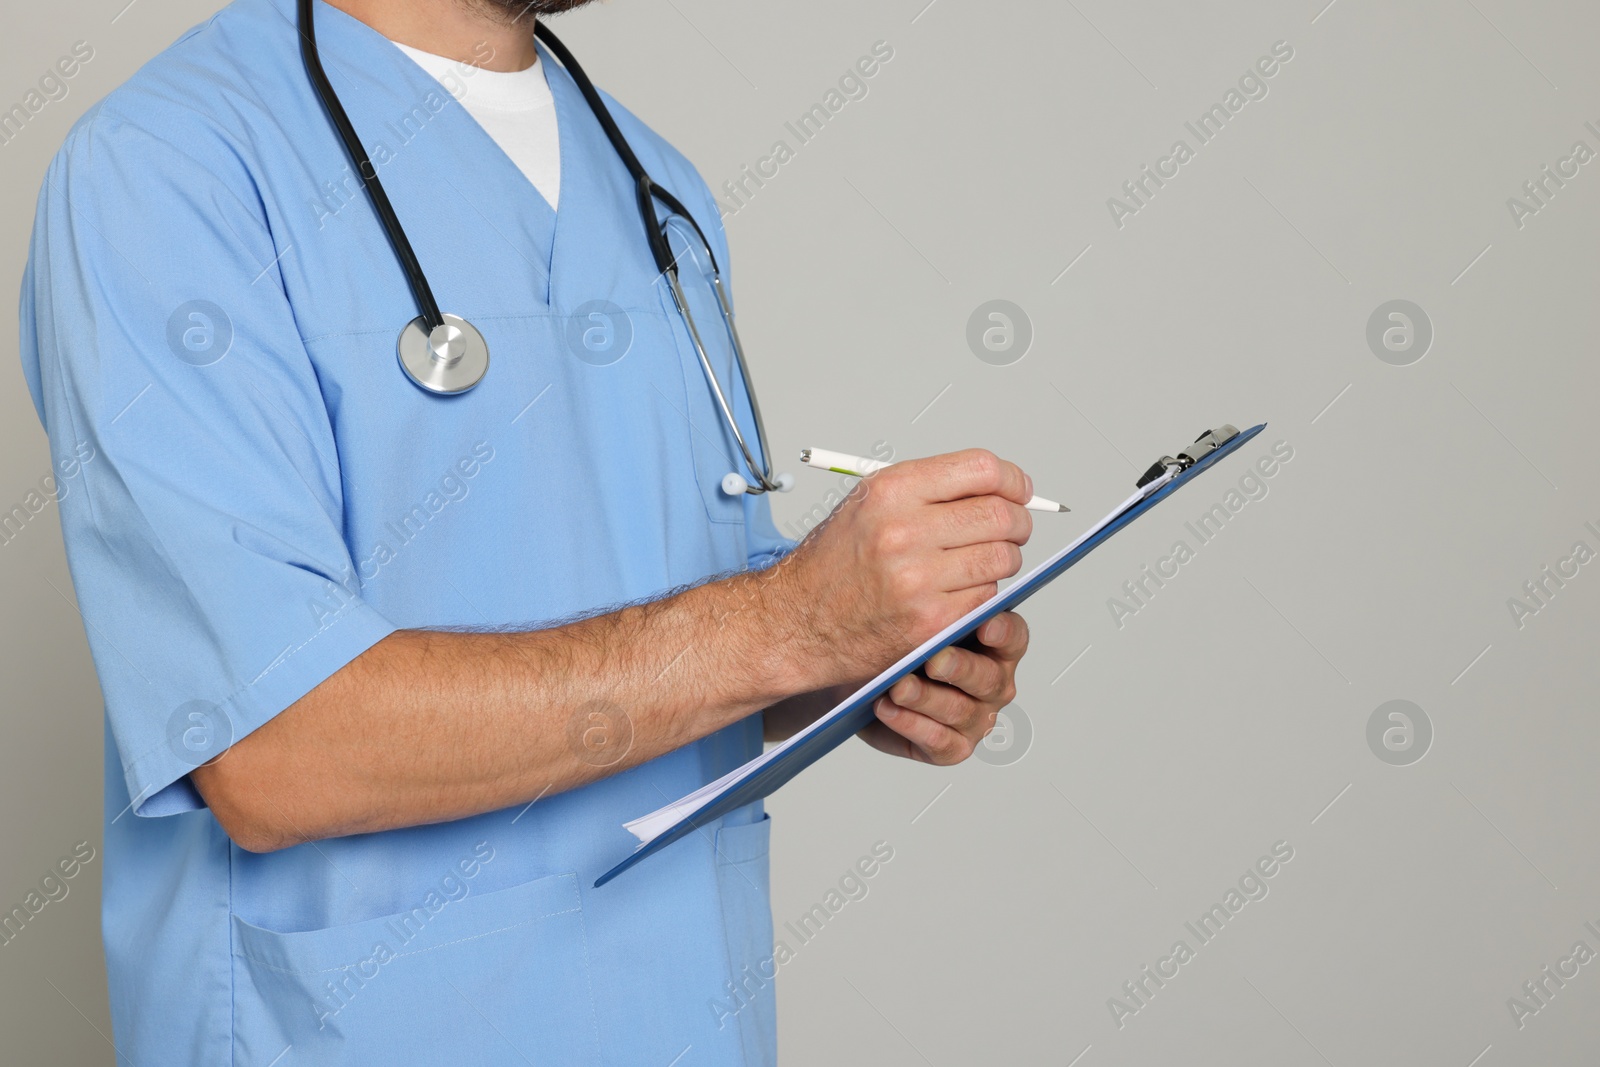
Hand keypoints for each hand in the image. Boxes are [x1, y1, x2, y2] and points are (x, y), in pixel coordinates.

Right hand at [771, 449, 1033, 687]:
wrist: (797, 620)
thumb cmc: (832, 564)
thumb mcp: (869, 503)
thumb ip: (930, 489)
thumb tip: (996, 486)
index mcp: (892, 492)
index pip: (982, 469)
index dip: (1012, 480)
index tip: (1018, 491)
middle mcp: (904, 531)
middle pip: (1000, 515)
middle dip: (1017, 522)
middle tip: (1013, 529)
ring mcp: (918, 580)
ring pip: (1002, 559)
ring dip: (1002, 560)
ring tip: (981, 562)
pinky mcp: (929, 621)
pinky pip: (986, 598)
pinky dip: (982, 594)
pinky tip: (957, 591)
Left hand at [857, 612, 1028, 763]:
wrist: (867, 683)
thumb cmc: (902, 646)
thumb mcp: (918, 618)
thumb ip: (938, 608)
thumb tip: (939, 590)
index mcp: (997, 647)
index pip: (1014, 637)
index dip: (1003, 632)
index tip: (984, 625)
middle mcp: (994, 684)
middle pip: (989, 678)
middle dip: (959, 668)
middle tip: (933, 660)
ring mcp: (977, 719)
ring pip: (959, 710)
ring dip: (926, 698)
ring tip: (898, 687)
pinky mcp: (953, 747)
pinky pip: (938, 740)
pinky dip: (910, 724)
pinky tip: (887, 708)